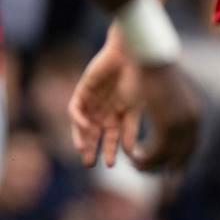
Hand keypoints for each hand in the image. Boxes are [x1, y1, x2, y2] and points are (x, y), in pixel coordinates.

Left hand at [69, 38, 138, 167]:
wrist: (134, 54)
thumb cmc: (143, 80)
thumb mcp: (138, 109)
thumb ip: (132, 131)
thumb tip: (130, 153)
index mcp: (125, 112)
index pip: (116, 136)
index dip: (113, 150)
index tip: (112, 165)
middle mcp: (109, 108)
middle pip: (97, 133)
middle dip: (94, 148)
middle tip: (90, 164)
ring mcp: (95, 99)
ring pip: (84, 124)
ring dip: (82, 138)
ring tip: (82, 151)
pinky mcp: (83, 90)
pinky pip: (76, 109)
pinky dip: (78, 120)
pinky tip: (84, 127)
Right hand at [131, 64, 201, 171]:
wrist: (148, 57)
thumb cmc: (151, 72)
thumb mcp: (164, 97)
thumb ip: (169, 112)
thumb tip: (166, 122)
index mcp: (193, 115)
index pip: (190, 147)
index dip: (179, 162)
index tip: (171, 177)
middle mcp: (192, 122)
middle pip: (182, 156)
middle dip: (165, 169)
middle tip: (146, 174)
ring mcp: (181, 124)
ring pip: (167, 157)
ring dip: (149, 165)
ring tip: (134, 164)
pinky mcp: (167, 123)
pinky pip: (156, 151)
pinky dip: (143, 158)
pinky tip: (131, 156)